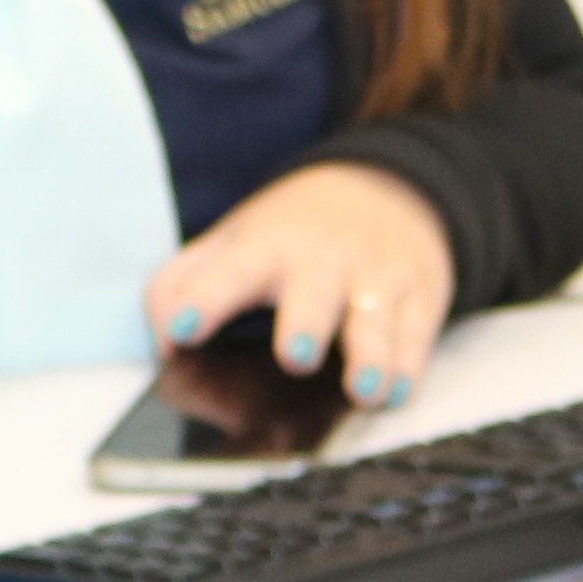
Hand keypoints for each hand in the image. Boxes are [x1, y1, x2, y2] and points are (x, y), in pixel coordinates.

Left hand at [143, 162, 456, 409]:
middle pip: (313, 295)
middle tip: (294, 355)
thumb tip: (162, 345)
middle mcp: (322, 264)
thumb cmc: (292, 235)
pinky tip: (396, 392)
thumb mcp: (232, 242)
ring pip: (374, 324)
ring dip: (370, 356)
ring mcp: (375, 282)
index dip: (205, 300)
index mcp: (265, 250)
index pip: (230, 273)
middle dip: (305, 325)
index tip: (183, 329)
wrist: (389, 189)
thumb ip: (180, 285)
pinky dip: (408, 369)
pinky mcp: (420, 301)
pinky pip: (416, 340)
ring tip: (363, 390)